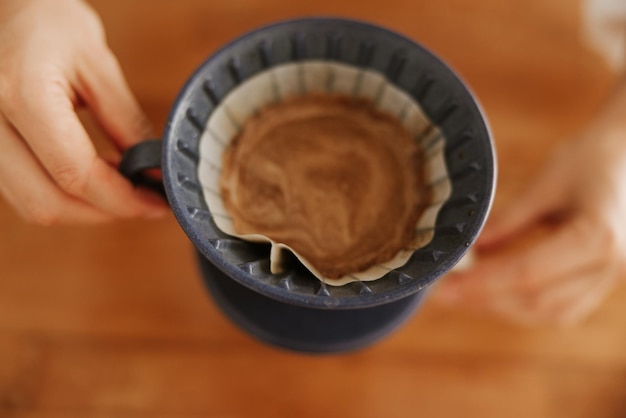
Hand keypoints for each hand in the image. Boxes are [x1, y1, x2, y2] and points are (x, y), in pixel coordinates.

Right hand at [0, 0, 166, 223]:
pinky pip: (20, 191)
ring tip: (119, 184)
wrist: (3, 7)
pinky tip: (89, 175)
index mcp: (22, 93)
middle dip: (103, 212)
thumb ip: (126, 123)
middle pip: (47, 203)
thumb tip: (154, 172)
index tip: (155, 202)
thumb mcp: (99, 65)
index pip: (75, 173)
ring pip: (31, 205)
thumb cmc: (49, 22)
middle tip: (142, 201)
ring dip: (82, 208)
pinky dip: (60, 195)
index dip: (122, 199)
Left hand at [435, 81, 625, 325]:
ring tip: (464, 294)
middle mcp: (610, 266)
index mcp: (596, 237)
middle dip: (487, 300)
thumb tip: (468, 250)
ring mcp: (613, 277)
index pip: (528, 273)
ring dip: (505, 308)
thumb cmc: (592, 157)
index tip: (444, 287)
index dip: (482, 284)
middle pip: (539, 301)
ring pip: (552, 312)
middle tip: (444, 293)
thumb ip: (508, 221)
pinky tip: (495, 293)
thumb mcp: (546, 183)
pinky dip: (527, 305)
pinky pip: (565, 307)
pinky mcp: (606, 279)